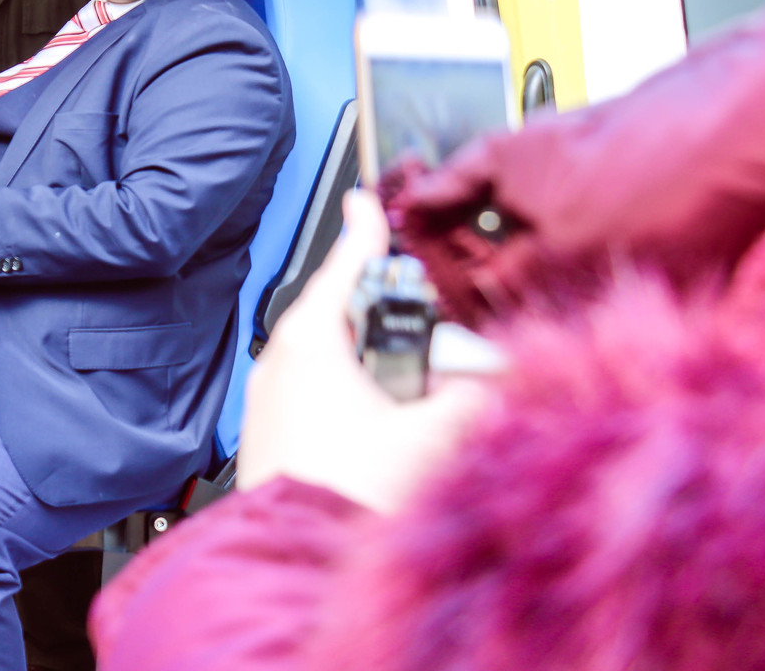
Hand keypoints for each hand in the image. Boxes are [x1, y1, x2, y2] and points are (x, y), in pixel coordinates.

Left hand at [236, 191, 490, 513]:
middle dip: (389, 322)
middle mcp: (281, 360)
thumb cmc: (345, 494)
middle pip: (343, 316)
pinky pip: (314, 396)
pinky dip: (350, 398)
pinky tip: (381, 432)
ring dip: (373, 367)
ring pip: (329, 360)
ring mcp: (267, 399)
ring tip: (414, 399)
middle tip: (429, 338)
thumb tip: (498, 381)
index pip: (345, 266)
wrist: (288, 563)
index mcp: (311, 339)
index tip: (365, 201)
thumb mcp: (429, 437)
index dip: (366, 232)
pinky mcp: (266, 435)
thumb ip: (471, 398)